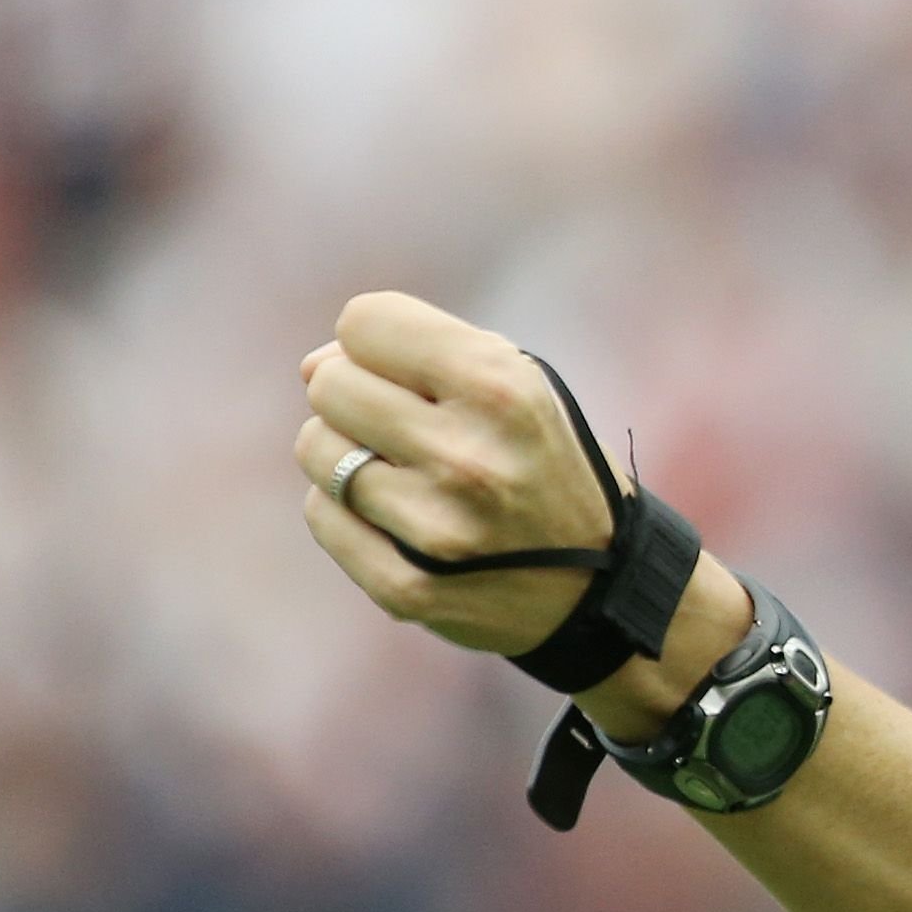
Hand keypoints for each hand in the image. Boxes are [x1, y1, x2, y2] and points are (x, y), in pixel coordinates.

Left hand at [289, 292, 620, 656]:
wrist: (602, 589)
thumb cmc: (542, 465)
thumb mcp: (518, 387)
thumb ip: (419, 353)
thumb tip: (310, 367)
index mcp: (504, 391)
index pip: (364, 323)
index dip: (378, 344)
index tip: (408, 374)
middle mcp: (469, 456)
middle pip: (329, 384)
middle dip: (357, 397)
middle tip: (405, 428)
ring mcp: (436, 528)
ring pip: (316, 448)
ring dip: (347, 454)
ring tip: (405, 475)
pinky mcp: (408, 587)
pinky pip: (322, 514)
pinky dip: (347, 513)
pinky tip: (398, 522)